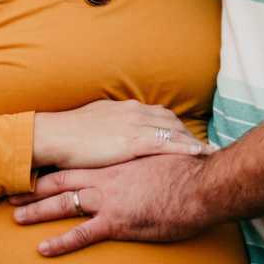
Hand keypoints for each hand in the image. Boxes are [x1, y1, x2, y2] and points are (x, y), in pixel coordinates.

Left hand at [10, 153, 213, 255]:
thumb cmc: (188, 171)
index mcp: (115, 163)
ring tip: (15, 217)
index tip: (36, 169)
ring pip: (63, 205)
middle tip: (11, 192)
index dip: (55, 167)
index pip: (77, 163)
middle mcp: (105, 179)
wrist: (200, 185)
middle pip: (61, 182)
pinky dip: (60, 243)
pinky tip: (42, 249)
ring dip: (37, 211)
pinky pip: (81, 235)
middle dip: (34, 187)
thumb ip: (148, 158)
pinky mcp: (116, 222)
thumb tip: (148, 157)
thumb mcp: (163, 156)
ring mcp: (108, 200)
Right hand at [32, 99, 211, 169]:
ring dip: (193, 141)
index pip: (158, 115)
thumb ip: (110, 126)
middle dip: (189, 133)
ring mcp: (135, 125)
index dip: (175, 127)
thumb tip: (115, 132)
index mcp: (125, 108)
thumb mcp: (94, 122)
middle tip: (206, 146)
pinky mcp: (133, 141)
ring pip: (174, 131)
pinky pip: (167, 144)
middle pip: (171, 121)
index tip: (187, 135)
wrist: (54, 136)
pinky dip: (186, 148)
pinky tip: (199, 154)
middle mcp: (134, 112)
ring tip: (209, 152)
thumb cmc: (68, 134)